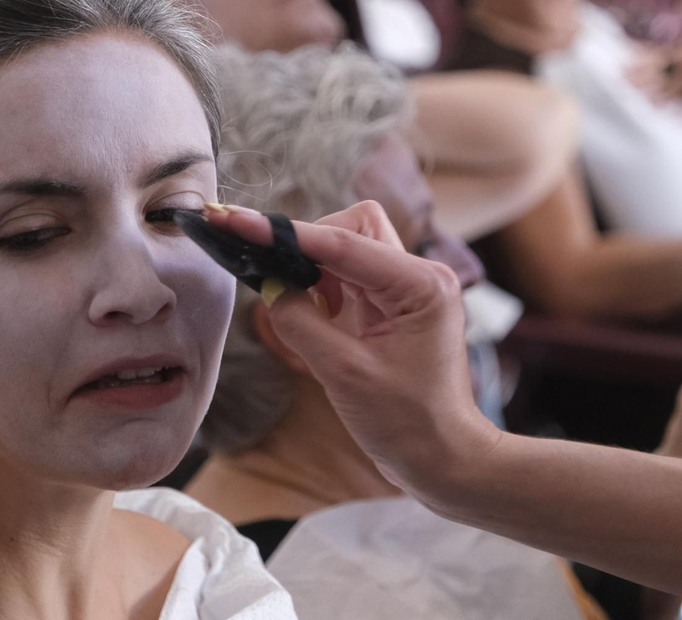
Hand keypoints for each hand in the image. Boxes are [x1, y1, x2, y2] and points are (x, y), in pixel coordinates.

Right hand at [202, 202, 497, 497]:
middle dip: (308, 248)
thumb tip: (269, 285)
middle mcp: (420, 276)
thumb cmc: (407, 424)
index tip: (237, 221)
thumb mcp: (343, 372)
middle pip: (351, 228)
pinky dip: (324, 290)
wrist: (444, 461)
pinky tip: (317, 320)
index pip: (343, 242)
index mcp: (421, 284)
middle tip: (276, 282)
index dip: (285, 233)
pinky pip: (351, 278)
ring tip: (304, 314)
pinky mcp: (395, 308)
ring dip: (316, 271)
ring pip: (349, 249)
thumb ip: (300, 321)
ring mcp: (409, 290)